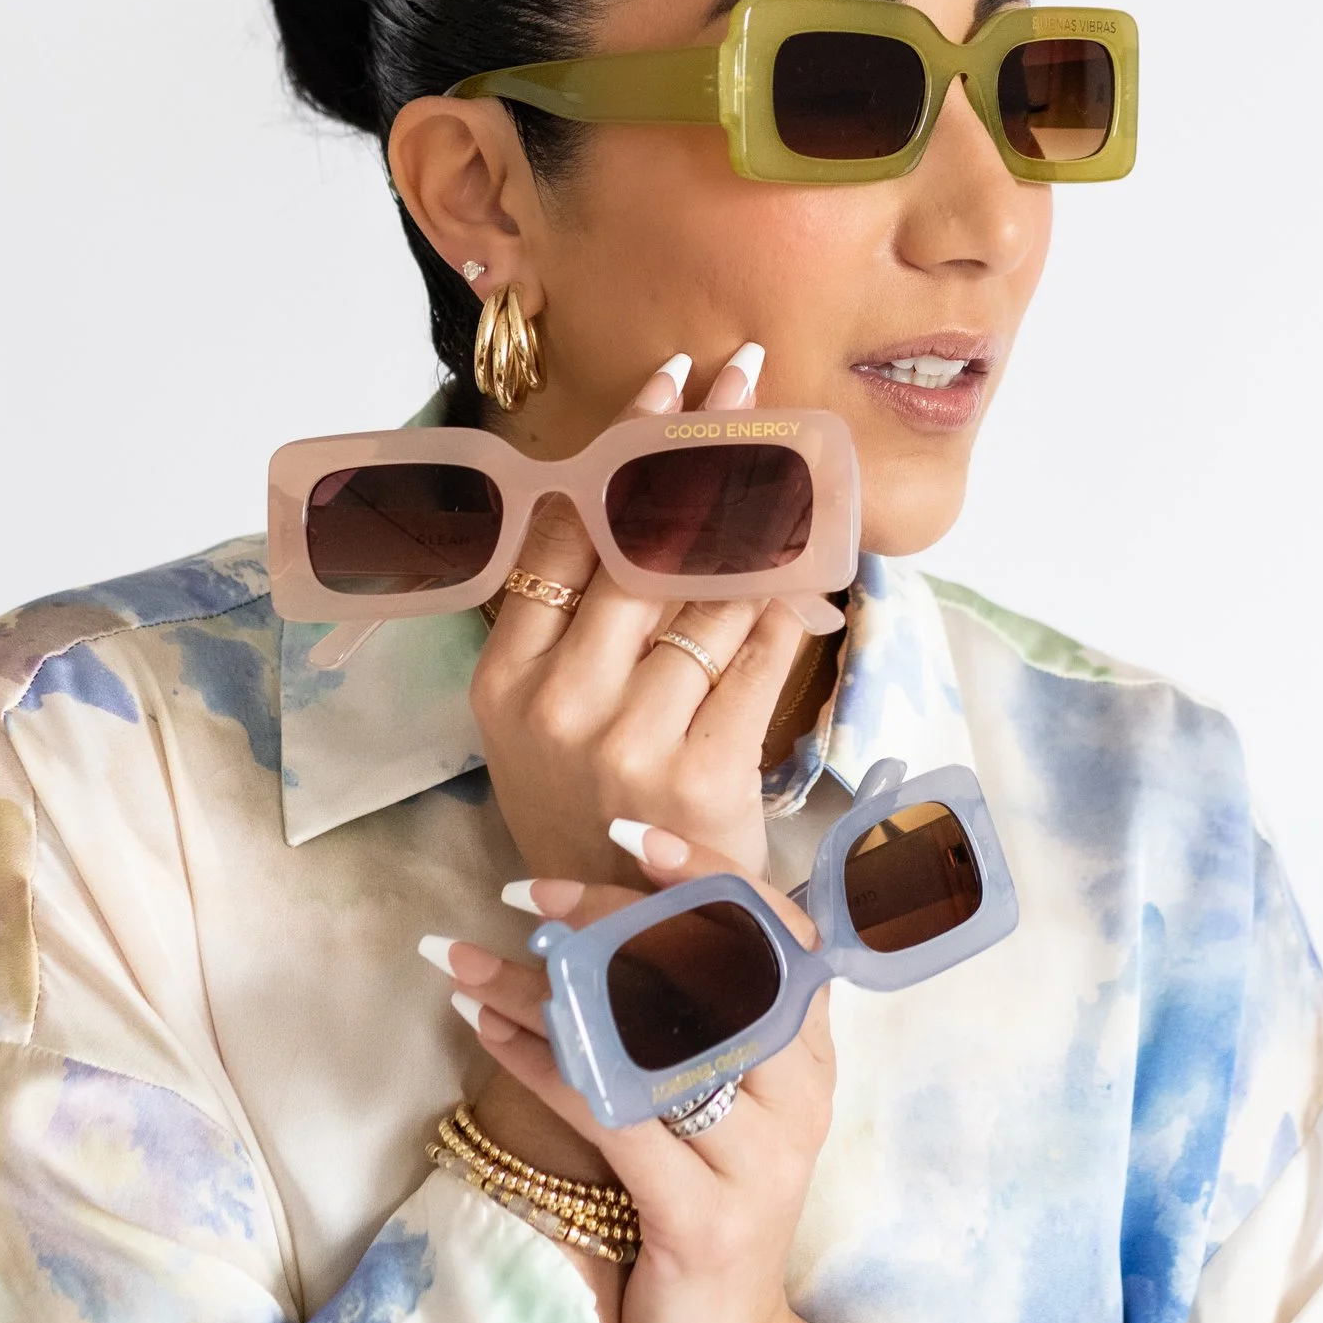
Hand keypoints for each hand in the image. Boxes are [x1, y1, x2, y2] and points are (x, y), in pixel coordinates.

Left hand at [424, 824, 851, 1322]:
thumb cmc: (703, 1214)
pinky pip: (608, 1114)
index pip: (777, 931)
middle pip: (704, 966)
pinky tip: (483, 1028)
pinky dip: (538, 1061)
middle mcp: (798, 1096)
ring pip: (642, 1037)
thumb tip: (602, 920)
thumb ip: (693, 1022)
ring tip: (464, 958)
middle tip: (520, 893)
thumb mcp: (716, 1109)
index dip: (706, 873)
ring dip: (541, 987)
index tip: (628, 832)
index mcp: (809, 1056)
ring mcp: (756, 1159)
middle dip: (603, 917)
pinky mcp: (700, 1218)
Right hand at [466, 345, 823, 890]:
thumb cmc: (599, 821)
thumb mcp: (546, 728)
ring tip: (798, 445)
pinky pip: (753, 659)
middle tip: (746, 371)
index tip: (669, 379)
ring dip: (759, 508)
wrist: (637, 951)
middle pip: (636, 542)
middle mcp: (552, 705)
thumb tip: (628, 494)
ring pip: (703, 592)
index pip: (563, 531)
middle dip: (698, 444)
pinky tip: (818, 563)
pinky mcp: (696, 778)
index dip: (620, 447)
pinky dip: (791, 604)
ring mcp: (621, 743)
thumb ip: (572, 627)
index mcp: (504, 683)